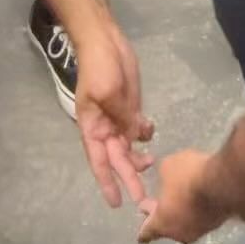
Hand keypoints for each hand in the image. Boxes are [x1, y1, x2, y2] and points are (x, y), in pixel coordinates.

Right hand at [76, 22, 154, 209]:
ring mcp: (119, 117)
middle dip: (129, 177)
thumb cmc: (99, 67)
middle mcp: (105, 128)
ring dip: (138, 157)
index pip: (100, 162)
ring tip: (151, 162)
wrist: (105, 40)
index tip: (116, 203)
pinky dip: (145, 133)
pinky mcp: (131, 106)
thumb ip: (122, 116)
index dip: (107, 183)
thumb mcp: (107, 92)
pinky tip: (150, 130)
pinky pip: (138, 127)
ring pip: (129, 146)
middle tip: (144, 199)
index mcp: (93, 128)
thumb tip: (135, 137)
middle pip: (118, 159)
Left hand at [137, 151, 224, 243]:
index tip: (140, 235)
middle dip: (162, 215)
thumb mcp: (168, 166)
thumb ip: (163, 174)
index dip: (143, 231)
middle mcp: (179, 233)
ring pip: (184, 223)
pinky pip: (199, 217)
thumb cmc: (188, 177)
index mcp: (162, 223)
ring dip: (180, 212)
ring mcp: (198, 230)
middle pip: (166, 228)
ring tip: (182, 195)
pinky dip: (196, 209)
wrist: (222, 183)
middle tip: (159, 203)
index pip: (147, 233)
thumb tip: (166, 176)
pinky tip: (198, 195)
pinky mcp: (214, 223)